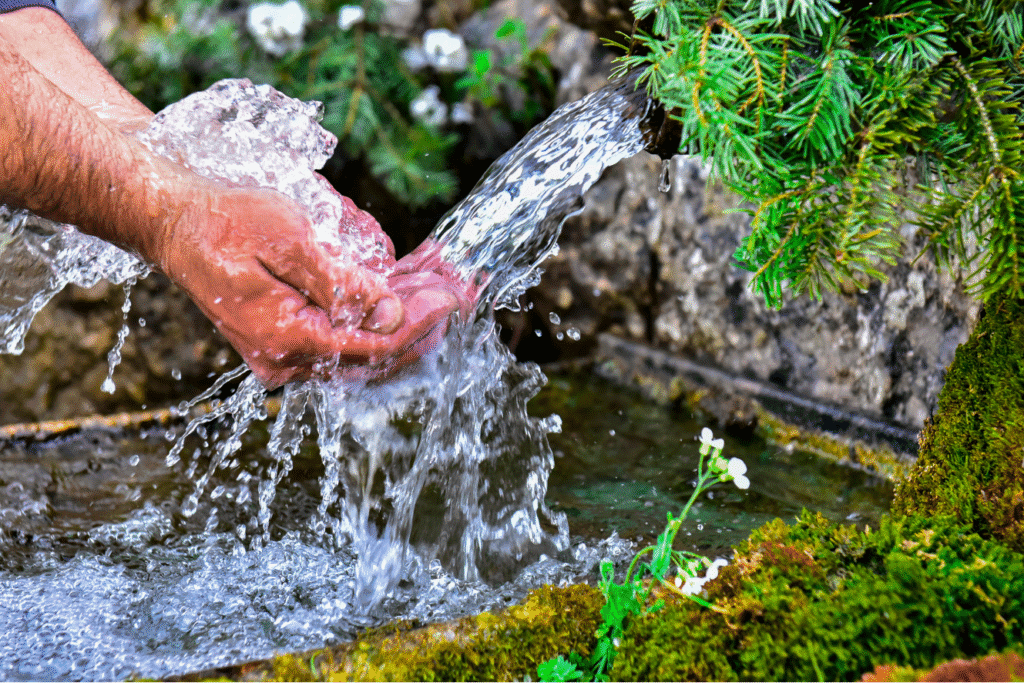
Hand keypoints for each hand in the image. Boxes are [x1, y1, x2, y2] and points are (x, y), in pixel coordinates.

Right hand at [157, 181, 458, 387]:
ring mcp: (289, 352)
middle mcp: (289, 359)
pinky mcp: (292, 336)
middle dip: (426, 319)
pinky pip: (349, 330)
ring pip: (368, 342)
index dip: (422, 323)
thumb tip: (393, 314)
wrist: (174, 221)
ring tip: (446, 277)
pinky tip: (408, 276)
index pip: (375, 348)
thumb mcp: (287, 239)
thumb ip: (341, 283)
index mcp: (287, 341)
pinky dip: (381, 306)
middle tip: (467, 287)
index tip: (458, 294)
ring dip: (409, 310)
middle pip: (379, 353)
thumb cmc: (224, 221)